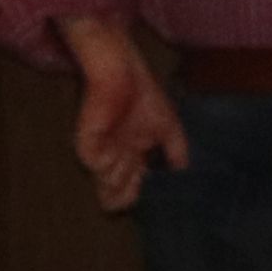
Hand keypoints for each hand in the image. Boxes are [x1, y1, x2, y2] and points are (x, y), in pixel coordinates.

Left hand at [55, 19, 188, 211]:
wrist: (120, 74)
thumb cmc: (143, 96)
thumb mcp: (169, 127)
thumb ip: (177, 151)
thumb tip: (184, 172)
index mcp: (132, 155)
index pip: (131, 187)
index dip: (137, 194)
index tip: (150, 196)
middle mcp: (115, 157)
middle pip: (116, 190)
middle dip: (125, 196)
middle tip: (133, 192)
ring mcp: (100, 151)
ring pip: (110, 180)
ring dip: (123, 172)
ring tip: (128, 150)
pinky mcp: (87, 144)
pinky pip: (99, 164)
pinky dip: (111, 159)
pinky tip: (118, 145)